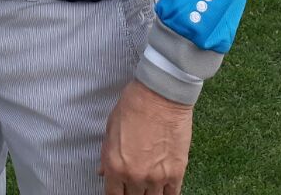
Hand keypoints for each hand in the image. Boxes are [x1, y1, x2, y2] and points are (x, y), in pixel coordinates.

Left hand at [100, 80, 193, 194]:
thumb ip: (107, 155)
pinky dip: (166, 193)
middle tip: (134, 185)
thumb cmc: (133, 106)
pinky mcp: (176, 172)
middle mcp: (135, 176)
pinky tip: (163, 189)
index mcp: (115, 166)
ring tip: (147, 184)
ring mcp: (157, 177)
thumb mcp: (110, 129)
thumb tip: (103, 172)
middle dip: (131, 193)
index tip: (119, 191)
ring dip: (149, 193)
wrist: (160, 95)